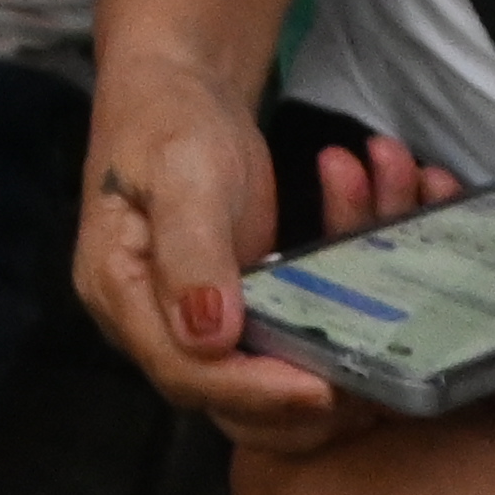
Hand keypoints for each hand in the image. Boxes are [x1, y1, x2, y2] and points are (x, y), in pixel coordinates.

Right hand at [75, 63, 451, 455]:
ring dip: (312, 386)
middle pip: (216, 398)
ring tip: (375, 378)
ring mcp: (190, 321)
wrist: (180, 86)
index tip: (317, 389)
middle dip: (289, 408)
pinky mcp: (230, 311)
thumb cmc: (171, 120)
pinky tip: (368, 339)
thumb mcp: (183, 173)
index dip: (250, 388)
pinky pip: (271, 352)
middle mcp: (149, 322)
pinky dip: (318, 351)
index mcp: (119, 292)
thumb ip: (191, 252)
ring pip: (250, 388)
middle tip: (360, 395)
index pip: (181, 370)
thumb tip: (207, 337)